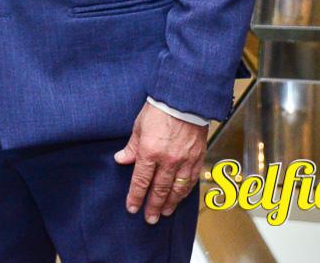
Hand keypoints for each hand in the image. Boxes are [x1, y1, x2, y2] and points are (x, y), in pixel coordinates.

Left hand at [114, 100, 207, 223]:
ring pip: (177, 189)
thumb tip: (121, 160)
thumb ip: (132, 147)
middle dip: (153, 206)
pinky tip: (180, 198)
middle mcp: (168, 160)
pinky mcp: (198, 158)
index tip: (132, 208)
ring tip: (164, 213)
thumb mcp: (139, 127)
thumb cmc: (160, 109)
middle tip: (149, 219)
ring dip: (170, 203)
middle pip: (159, 190)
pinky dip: (185, 192)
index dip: (136, 196)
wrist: (185, 100)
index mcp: (150, 151)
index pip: (141, 181)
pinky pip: (191, 180)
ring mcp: (185, 160)